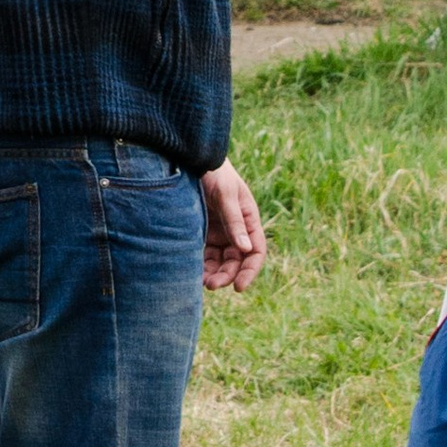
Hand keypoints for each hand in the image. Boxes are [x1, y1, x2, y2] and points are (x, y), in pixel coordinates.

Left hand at [201, 161, 267, 293]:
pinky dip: (201, 266)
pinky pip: (204, 255)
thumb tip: (245, 249)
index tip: (239, 286)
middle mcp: (236, 230)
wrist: (190, 160)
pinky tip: (193, 273)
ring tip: (202, 283)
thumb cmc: (214, 173)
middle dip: (227, 275)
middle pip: (237, 261)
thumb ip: (234, 221)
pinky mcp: (201, 233)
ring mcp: (218, 232)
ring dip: (214, 274)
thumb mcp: (225, 195)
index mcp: (248, 219)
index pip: (256, 251)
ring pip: (220, 261)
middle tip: (212, 285)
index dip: (250, 270)